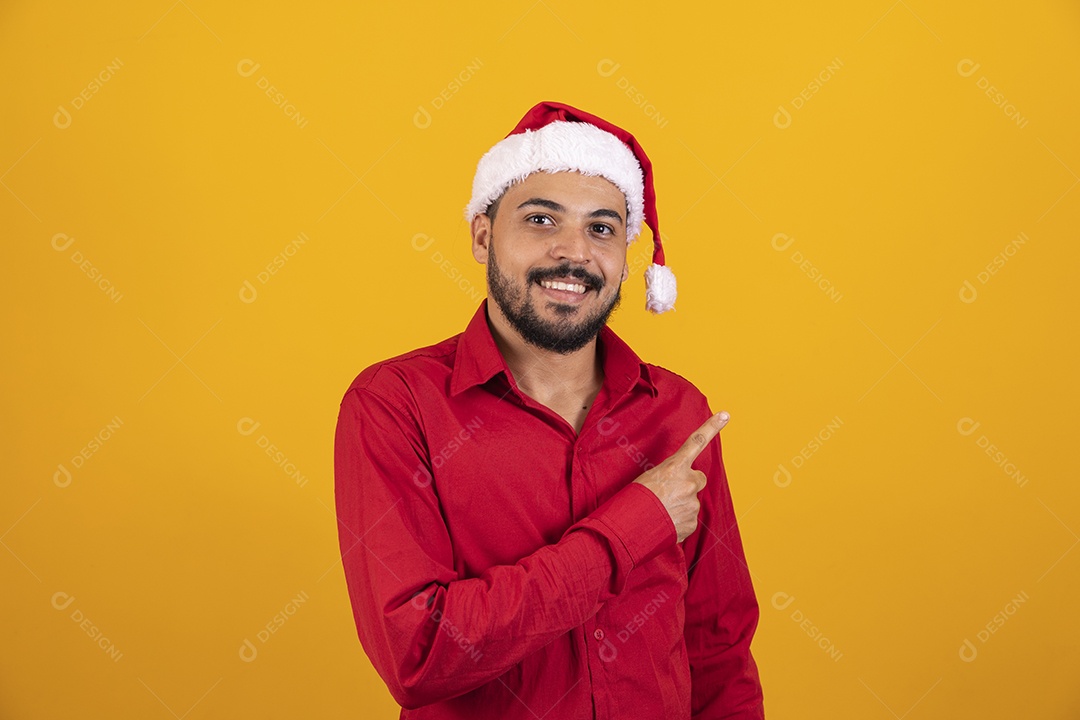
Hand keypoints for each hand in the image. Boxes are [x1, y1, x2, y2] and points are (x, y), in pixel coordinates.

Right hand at [633, 411, 729, 542]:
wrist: (631, 526)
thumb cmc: (634, 498)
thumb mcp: (648, 478)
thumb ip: (669, 477)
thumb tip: (677, 487)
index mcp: (675, 467)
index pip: (696, 442)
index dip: (712, 427)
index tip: (725, 415)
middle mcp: (688, 483)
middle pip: (698, 479)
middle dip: (689, 484)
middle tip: (670, 492)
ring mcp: (692, 503)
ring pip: (692, 501)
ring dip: (681, 505)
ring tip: (661, 510)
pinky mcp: (692, 522)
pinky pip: (689, 519)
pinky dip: (679, 521)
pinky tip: (665, 522)